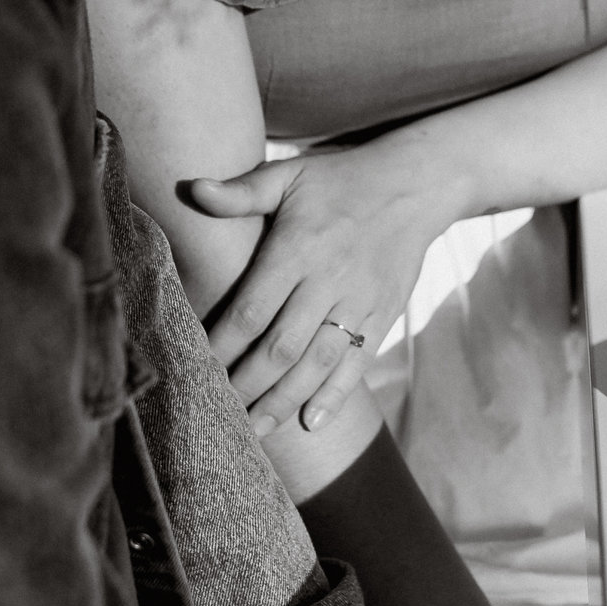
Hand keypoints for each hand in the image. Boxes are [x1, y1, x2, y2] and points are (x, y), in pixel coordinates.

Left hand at [187, 134, 466, 436]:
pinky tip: (311, 421)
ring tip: (255, 429)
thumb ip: (241, 192)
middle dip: (247, 385)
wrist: (415, 185)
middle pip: (282, 347)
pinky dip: (335, 396)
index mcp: (298, 248)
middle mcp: (328, 280)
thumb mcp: (290, 176)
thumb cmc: (340, 179)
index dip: (223, 345)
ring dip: (284, 401)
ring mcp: (360, 302)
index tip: (197, 368)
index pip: (252, 310)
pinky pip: (357, 363)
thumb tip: (191, 189)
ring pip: (317, 364)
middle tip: (219, 411)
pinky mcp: (384, 315)